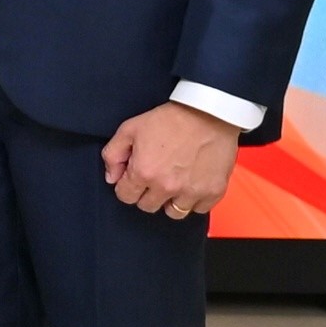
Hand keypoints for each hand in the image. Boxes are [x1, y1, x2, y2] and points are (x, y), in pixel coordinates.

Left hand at [104, 101, 242, 222]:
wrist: (209, 113)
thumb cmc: (170, 119)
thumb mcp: (130, 128)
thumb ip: (113, 154)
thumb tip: (112, 177)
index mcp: (144, 172)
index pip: (126, 197)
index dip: (127, 186)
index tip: (134, 177)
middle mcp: (167, 187)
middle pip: (148, 206)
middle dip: (146, 194)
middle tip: (155, 176)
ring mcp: (192, 192)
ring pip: (174, 212)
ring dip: (170, 200)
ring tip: (174, 182)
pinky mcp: (213, 192)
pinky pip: (199, 209)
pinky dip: (194, 200)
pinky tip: (192, 183)